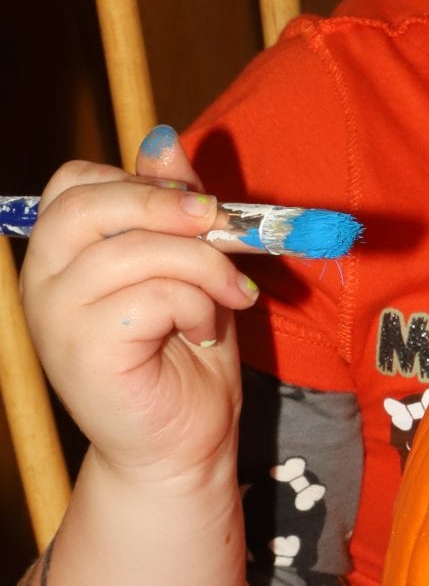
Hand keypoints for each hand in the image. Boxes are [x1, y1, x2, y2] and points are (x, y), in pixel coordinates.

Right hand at [19, 126, 257, 484]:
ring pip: (133, 249)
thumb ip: (174, 208)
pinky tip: (205, 332)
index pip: (75, 182)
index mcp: (61, 253)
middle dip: (169, 205)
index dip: (142, 181)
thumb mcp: (189, 266)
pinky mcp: (82, 352)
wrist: (184, 446)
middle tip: (222, 225)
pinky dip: (197, 305)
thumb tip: (163, 139)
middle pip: (90, 202)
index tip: (201, 205)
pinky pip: (151, 296)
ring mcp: (55, 318)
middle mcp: (42, 281)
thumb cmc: (184, 355)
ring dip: (202, 266)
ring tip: (228, 297)